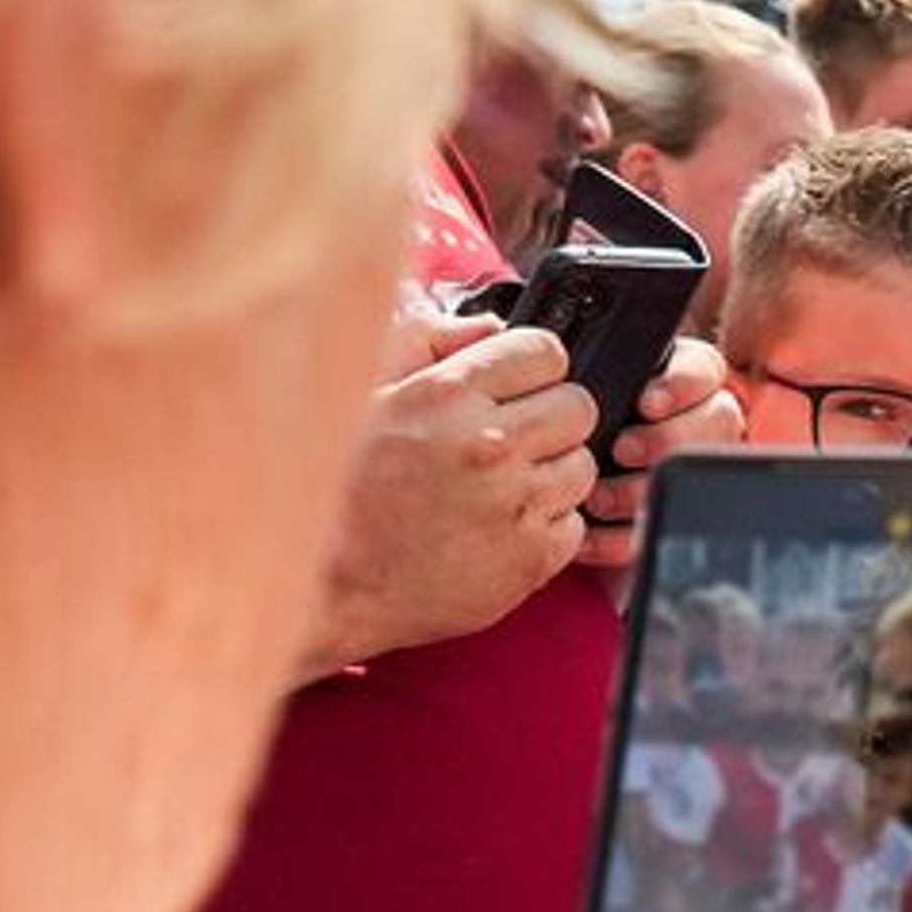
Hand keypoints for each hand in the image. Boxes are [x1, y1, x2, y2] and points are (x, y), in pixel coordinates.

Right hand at [306, 314, 595, 670]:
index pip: (545, 352)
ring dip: (551, 475)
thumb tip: (486, 326)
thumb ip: (425, 342)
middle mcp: (490, 444)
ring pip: (582, 466)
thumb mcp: (366, 393)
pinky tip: (500, 531)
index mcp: (449, 394)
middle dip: (551, 418)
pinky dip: (548, 529)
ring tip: (501, 490)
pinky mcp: (530, 558)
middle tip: (513, 441)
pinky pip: (575, 526)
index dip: (534, 368)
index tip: (520, 387)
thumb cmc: (337, 489)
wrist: (328, 585)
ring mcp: (515, 503)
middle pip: (577, 406)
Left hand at [581, 334, 745, 571]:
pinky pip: (662, 527)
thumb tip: (582, 385)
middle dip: (666, 438)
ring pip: (695, 475)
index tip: (647, 403)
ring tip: (598, 499)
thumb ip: (597, 382)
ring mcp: (687, 472)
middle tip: (623, 450)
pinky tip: (590, 535)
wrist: (540, 492)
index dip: (681, 385)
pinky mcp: (667, 520)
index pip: (705, 369)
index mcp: (678, 380)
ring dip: (643, 489)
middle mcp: (696, 423)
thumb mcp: (578, 395)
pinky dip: (621, 537)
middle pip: (718, 420)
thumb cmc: (560, 430)